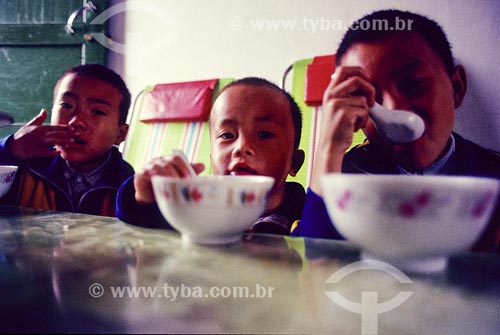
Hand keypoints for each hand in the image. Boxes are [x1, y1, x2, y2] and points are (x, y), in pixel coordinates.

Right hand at [7, 109, 76, 159]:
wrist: (14, 147)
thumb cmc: (22, 135)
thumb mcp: (30, 125)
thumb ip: (39, 118)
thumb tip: (44, 110)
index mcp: (40, 129)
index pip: (55, 127)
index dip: (64, 127)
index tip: (73, 128)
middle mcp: (41, 135)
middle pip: (57, 134)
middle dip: (68, 134)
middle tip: (78, 134)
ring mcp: (40, 144)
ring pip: (54, 142)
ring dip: (64, 141)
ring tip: (73, 141)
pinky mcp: (38, 152)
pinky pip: (49, 152)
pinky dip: (55, 152)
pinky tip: (62, 152)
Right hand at [134, 155, 204, 202]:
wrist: (149, 195)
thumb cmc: (166, 185)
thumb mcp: (178, 179)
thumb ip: (189, 172)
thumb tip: (202, 165)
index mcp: (169, 160)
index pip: (177, 158)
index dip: (183, 166)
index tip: (189, 177)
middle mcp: (159, 161)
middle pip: (168, 162)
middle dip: (176, 172)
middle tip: (182, 182)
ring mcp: (149, 166)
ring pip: (158, 168)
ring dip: (166, 176)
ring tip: (172, 184)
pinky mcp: (141, 173)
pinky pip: (147, 174)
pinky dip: (153, 177)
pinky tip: (159, 184)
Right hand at [310, 66, 375, 193]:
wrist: (330, 146)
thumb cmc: (337, 128)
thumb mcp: (336, 107)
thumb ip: (345, 94)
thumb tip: (364, 82)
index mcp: (329, 92)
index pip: (343, 69)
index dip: (358, 71)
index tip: (366, 80)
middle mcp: (331, 95)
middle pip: (356, 78)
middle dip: (369, 87)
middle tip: (371, 100)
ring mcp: (336, 103)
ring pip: (363, 99)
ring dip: (365, 111)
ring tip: (356, 121)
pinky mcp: (344, 113)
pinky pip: (364, 111)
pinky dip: (363, 120)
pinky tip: (354, 127)